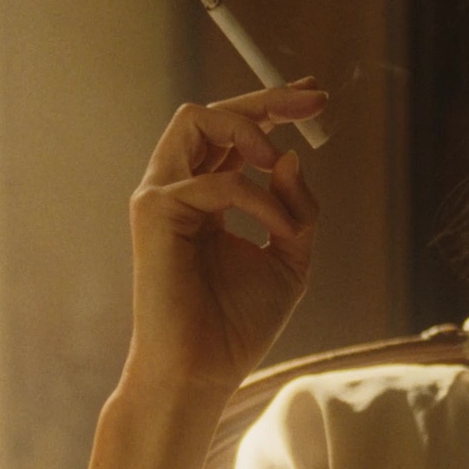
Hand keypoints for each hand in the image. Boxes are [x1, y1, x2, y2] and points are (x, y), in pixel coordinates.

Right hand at [123, 78, 328, 396]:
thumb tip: (290, 155)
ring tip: (280, 161)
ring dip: (249, 129)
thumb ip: (296, 206)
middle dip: (265, 97)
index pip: (234, 134)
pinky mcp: (154, 213)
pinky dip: (260, 199)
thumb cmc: (239, 324)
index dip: (272, 106)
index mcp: (207, 197)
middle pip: (211, 112)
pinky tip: (281, 229)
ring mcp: (161, 198)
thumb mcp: (291, 258)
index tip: (315, 96)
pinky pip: (217, 182)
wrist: (203, 372)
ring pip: (195, 120)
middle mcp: (179, 189)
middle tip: (312, 100)